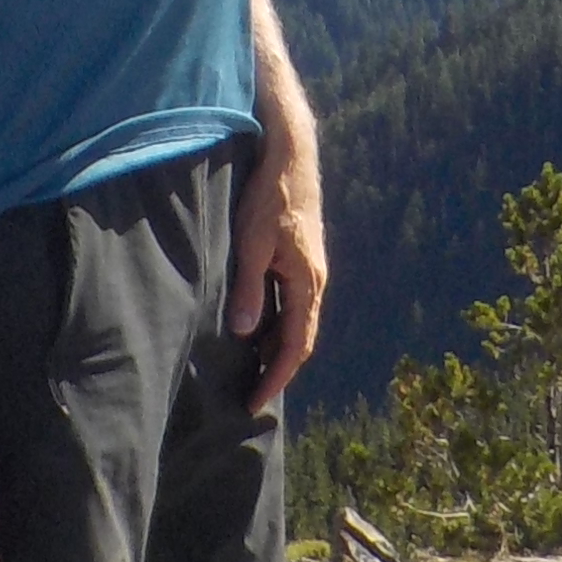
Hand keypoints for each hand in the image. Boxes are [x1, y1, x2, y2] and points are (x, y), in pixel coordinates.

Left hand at [227, 128, 326, 414]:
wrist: (291, 158)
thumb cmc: (269, 197)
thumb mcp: (252, 242)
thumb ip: (249, 288)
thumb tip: (246, 333)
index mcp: (306, 283)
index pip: (294, 346)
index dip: (275, 378)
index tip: (254, 402)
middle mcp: (315, 282)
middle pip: (301, 341)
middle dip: (278, 371)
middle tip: (252, 397)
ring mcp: (310, 272)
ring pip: (298, 324)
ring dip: (278, 350)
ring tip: (252, 372)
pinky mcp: (302, 261)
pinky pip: (294, 306)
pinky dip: (278, 327)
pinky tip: (258, 331)